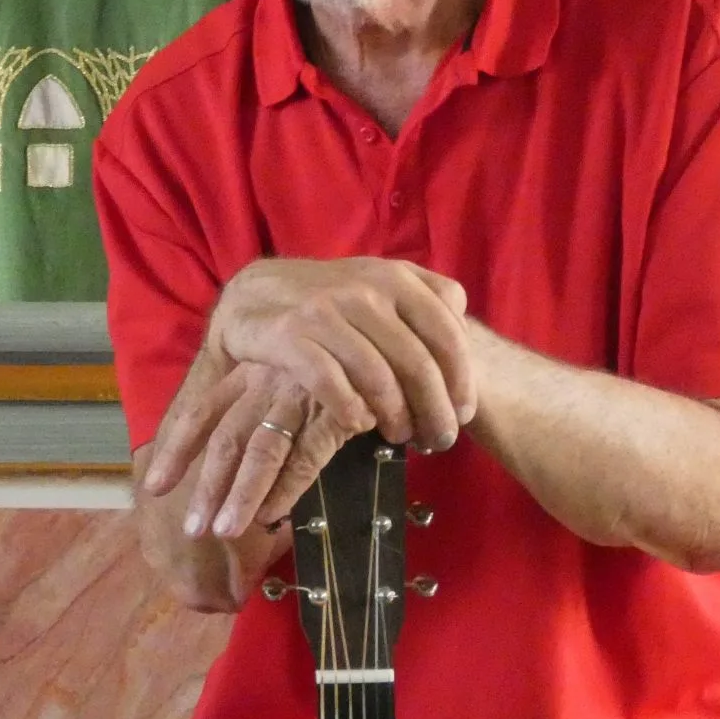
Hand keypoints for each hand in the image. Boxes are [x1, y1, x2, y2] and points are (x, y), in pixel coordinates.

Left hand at [143, 361, 362, 538]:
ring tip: (224, 531)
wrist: (398, 336)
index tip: (154, 487)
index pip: (202, 412)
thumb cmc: (340, 364)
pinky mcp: (337, 412)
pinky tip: (273, 515)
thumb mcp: (291, 381)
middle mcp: (267, 382)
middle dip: (206, 487)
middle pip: (226, 438)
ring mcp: (300, 395)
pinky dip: (287, 487)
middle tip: (190, 528)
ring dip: (241, 495)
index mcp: (251, 373)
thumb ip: (266, 414)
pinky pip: (305, 456)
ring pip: (261, 451)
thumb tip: (238, 467)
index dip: (177, 450)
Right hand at [211, 257, 475, 449]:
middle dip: (434, 410)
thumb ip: (424, 301)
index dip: (461, 381)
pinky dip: (350, 410)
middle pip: (416, 363)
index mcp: (396, 278)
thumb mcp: (379, 284)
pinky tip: (359, 424)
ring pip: (377, 377)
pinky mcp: (288, 334)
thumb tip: (465, 339)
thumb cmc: (329, 299)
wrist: (254, 292)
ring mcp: (324, 311)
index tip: (463, 413)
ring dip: (395, 417)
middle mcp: (364, 290)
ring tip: (400, 437)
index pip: (447, 335)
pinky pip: (330, 383)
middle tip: (439, 440)